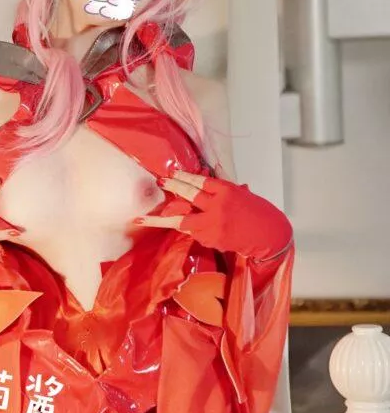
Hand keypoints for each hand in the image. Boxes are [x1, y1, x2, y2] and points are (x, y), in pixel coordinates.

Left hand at [131, 170, 292, 263]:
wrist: (269, 235)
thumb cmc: (257, 212)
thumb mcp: (240, 194)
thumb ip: (221, 187)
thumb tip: (206, 173)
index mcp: (226, 191)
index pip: (200, 181)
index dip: (184, 177)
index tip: (171, 173)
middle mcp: (218, 205)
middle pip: (189, 194)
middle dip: (173, 187)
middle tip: (160, 182)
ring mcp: (214, 224)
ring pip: (184, 220)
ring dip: (164, 220)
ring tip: (142, 219)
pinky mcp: (212, 239)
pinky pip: (195, 234)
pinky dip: (193, 231)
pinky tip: (195, 231)